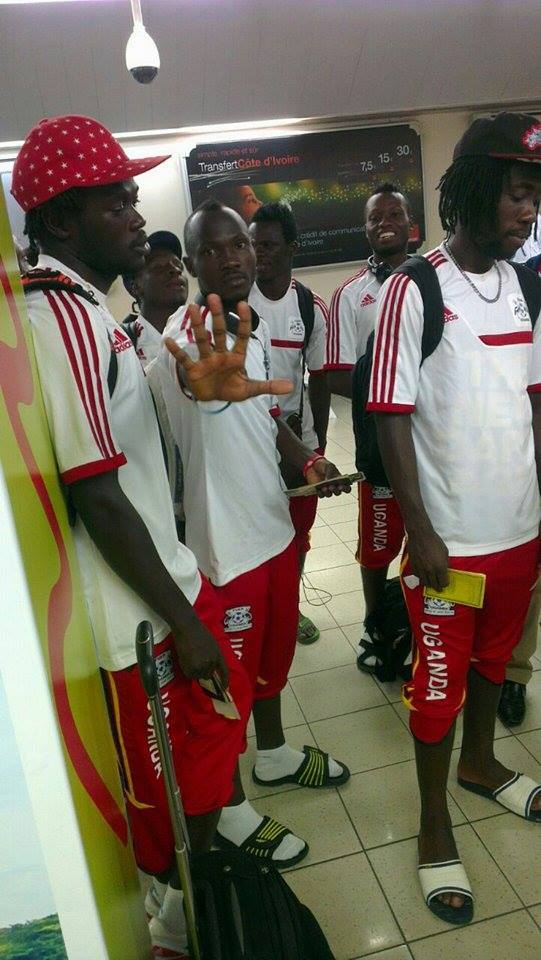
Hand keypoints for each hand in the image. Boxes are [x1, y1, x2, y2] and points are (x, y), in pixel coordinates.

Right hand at [165, 295, 292, 402]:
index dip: (244, 321)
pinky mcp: (194, 370)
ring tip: (190, 307)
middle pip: (219, 332)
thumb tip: (291, 386)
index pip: (242, 336)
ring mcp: (206, 360)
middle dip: (216, 316)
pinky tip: (168, 341)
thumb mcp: (250, 390)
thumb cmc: (232, 389)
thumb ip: (268, 386)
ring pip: (201, 340)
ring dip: (197, 325)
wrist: (214, 399)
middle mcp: (220, 354)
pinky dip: (177, 351)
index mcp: (236, 357)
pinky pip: (184, 359)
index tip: (243, 304)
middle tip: (213, 296)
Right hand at [172, 619, 228, 687]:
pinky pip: (190, 675)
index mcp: (219, 656)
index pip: (225, 672)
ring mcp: (202, 666)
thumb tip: (211, 668)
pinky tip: (185, 659)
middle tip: (196, 661)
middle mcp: (212, 663)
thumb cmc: (199, 632)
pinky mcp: (192, 668)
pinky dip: (187, 670)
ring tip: (190, 658)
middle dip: (203, 671)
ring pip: (198, 675)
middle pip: (208, 675)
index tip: (224, 688)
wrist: (188, 627)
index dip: (225, 681)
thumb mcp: (212, 644)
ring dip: (194, 670)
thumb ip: (213, 656)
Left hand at [305, 458, 351, 497]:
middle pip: (338, 492)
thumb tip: (328, 480)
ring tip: (324, 488)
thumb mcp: (329, 466)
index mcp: (341, 482)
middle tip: (332, 487)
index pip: (347, 488)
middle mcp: (336, 488)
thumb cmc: (325, 467)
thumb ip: (330, 471)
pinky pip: (321, 495)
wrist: (315, 468)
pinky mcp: (320, 492)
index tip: (342, 486)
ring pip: (329, 494)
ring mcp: (328, 491)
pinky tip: (318, 490)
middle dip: (335, 490)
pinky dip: (320, 493)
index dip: (346, 489)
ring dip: (327, 492)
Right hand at [407, 527, 448, 590]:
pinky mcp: (414, 567)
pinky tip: (423, 575)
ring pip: (425, 583)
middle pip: (434, 585)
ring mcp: (421, 570)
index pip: (444, 582)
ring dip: (429, 584)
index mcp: (440, 567)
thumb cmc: (435, 542)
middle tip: (439, 589)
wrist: (420, 536)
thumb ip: (445, 563)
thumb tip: (445, 571)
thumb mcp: (445, 552)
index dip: (445, 583)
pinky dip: (421, 577)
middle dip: (438, 587)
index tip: (445, 582)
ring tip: (431, 583)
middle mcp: (430, 571)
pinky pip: (418, 576)